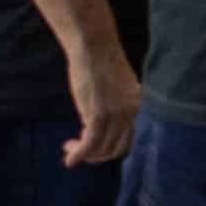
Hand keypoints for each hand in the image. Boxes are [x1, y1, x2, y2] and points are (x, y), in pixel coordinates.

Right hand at [63, 44, 139, 166]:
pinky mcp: (99, 114)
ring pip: (102, 149)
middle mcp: (131, 112)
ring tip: (69, 148)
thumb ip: (113, 104)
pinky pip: (89, 144)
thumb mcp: (113, 86)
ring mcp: (116, 114)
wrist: (93, 46)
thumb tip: (101, 121)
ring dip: (84, 154)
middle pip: (117, 148)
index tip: (94, 146)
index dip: (110, 147)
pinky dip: (78, 155)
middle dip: (97, 155)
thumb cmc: (98, 62)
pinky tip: (69, 159)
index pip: (129, 138)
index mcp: (136, 104)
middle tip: (79, 149)